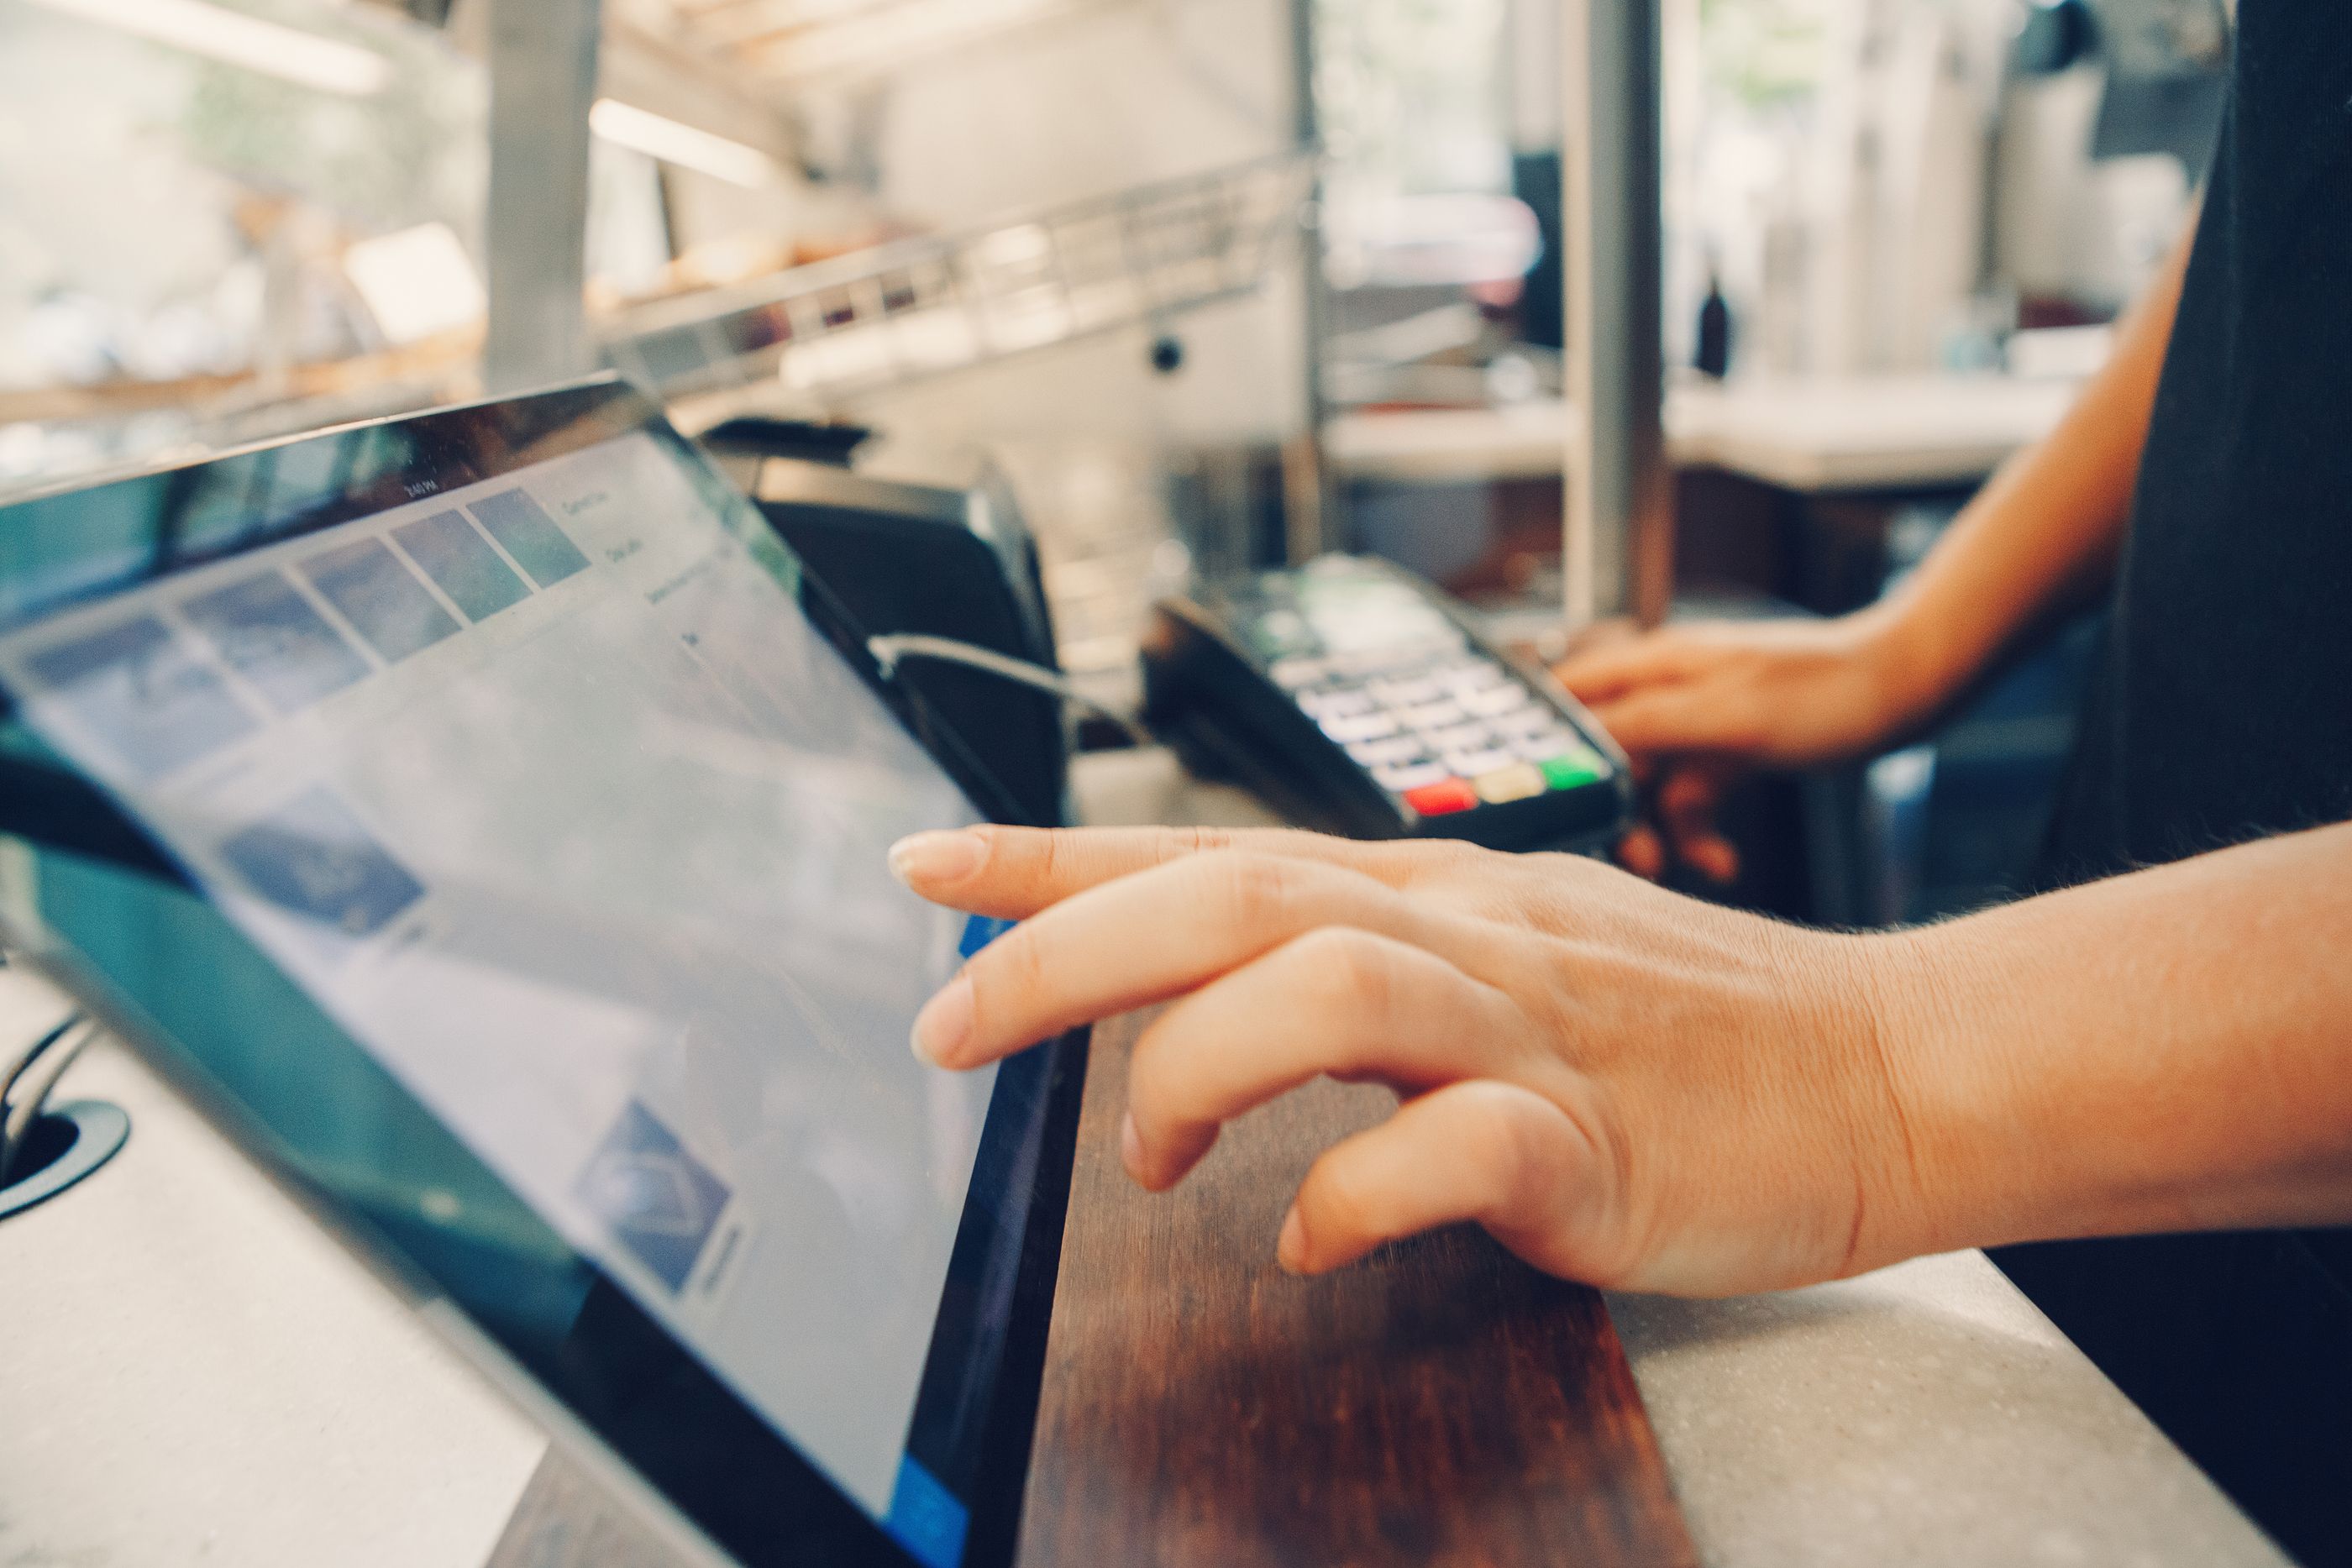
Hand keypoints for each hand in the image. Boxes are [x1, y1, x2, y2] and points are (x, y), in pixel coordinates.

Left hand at [890, 823, 1937, 1296]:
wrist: (1885, 1068)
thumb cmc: (1683, 1025)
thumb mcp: (1499, 951)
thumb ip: (1353, 961)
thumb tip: (1198, 1006)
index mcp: (1426, 891)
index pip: (1207, 846)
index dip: (1050, 856)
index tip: (919, 864)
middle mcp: (1462, 932)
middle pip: (1234, 894)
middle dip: (1066, 951)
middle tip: (951, 1028)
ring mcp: (1532, 1029)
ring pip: (1329, 988)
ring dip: (1195, 1068)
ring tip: (1147, 1160)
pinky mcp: (1601, 1141)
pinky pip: (1458, 1148)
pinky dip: (1358, 1190)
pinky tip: (1309, 1234)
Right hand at [1555, 609, 1939, 881]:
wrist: (1908, 688)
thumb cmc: (1824, 692)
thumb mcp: (1726, 715)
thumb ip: (1646, 725)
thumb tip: (1575, 741)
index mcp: (1654, 666)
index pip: (1568, 704)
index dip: (1544, 752)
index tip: (1541, 807)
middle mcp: (1665, 690)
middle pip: (1605, 758)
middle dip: (1613, 813)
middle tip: (1635, 860)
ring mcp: (1698, 722)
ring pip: (1649, 787)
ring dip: (1663, 833)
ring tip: (1695, 868)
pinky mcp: (1728, 749)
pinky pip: (1693, 798)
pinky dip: (1700, 833)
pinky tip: (1723, 861)